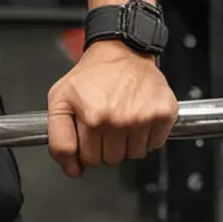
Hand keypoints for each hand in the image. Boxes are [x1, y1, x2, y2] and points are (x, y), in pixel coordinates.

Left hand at [46, 41, 179, 178]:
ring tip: (120, 118)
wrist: (122, 52)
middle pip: (109, 160)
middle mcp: (117, 119)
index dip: (83, 152)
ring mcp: (142, 118)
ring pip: (132, 156)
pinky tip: (136, 117)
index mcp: (91, 116)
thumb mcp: (60, 99)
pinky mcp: (163, 115)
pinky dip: (145, 136)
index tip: (86, 140)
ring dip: (125, 143)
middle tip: (103, 123)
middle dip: (104, 147)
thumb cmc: (91, 75)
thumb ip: (58, 138)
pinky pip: (153, 146)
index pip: (87, 160)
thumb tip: (72, 169)